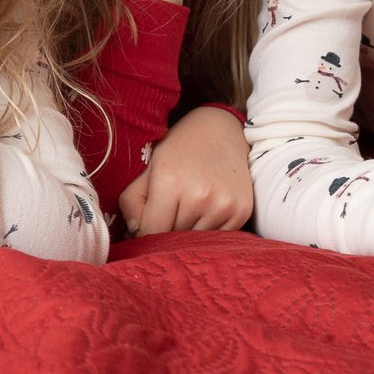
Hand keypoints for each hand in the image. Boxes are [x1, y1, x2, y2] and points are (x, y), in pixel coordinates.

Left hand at [119, 106, 252, 234]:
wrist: (220, 131)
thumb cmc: (179, 151)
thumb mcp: (149, 168)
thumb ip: (132, 202)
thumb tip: (135, 234)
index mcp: (170, 181)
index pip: (151, 231)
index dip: (144, 235)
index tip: (145, 229)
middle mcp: (199, 195)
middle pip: (174, 239)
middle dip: (166, 234)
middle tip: (168, 216)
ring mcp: (224, 205)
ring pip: (196, 242)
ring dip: (189, 234)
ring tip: (188, 211)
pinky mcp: (242, 211)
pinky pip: (218, 238)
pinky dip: (209, 233)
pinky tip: (207, 211)